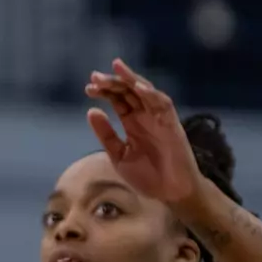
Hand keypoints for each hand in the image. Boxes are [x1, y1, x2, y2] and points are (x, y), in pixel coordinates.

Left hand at [83, 59, 199, 202]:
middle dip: (112, 81)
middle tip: (95, 76)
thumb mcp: (119, 155)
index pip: (117, 99)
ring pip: (145, 90)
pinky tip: (137, 87)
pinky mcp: (172, 123)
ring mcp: (158, 118)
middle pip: (128, 90)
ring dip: (130, 79)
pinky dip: (151, 94)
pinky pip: (162, 104)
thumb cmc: (147, 176)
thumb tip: (91, 111)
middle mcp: (145, 115)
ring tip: (116, 68)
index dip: (104, 90)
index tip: (88, 88)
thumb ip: (106, 134)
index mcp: (132, 121)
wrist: (171, 193)